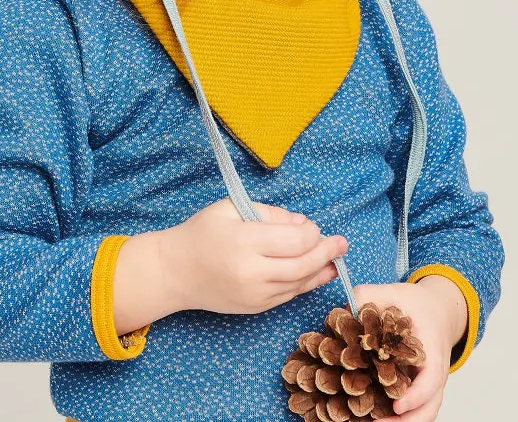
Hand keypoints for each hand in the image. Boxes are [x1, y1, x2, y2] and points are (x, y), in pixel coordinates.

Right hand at [158, 197, 347, 315]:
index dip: (312, 232)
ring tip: (336, 260)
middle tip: (343, 243)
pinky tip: (316, 274)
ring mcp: (254, 295)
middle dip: (326, 253)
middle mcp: (252, 272)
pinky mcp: (254, 309)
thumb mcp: (230, 208)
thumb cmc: (201, 232)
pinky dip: (304, 284)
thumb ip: (269, 213)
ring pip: (299, 284)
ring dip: (321, 271)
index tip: (314, 225)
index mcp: (244, 242)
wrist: (174, 271)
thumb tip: (302, 224)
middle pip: (303, 265)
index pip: (294, 240)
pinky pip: (287, 296)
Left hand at [353, 276, 467, 420]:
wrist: (437, 310)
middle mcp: (435, 374)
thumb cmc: (417, 304)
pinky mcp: (418, 389)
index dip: (416, 396)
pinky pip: (413, 410)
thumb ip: (369, 295)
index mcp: (432, 352)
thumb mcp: (395, 291)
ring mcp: (428, 385)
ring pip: (423, 414)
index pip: (431, 380)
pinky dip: (398, 418)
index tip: (397, 406)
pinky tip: (373, 419)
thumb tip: (345, 307)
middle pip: (429, 408)